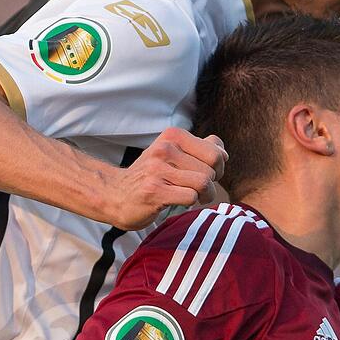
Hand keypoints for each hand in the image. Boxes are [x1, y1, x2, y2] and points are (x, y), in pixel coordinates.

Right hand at [107, 127, 226, 228]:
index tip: (207, 174)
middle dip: (211, 184)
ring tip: (193, 197)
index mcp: (173, 136)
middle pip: (211, 170)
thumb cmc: (152, 175)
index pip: (215, 152)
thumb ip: (201, 149)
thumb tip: (223, 152)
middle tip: (198, 189)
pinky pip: (191, 197)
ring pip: (203, 183)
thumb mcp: (173, 154)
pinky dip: (190, 203)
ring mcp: (158, 169)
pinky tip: (179, 202)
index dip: (218, 168)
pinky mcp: (154, 190)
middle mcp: (165, 148)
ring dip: (203, 196)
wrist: (116, 195)